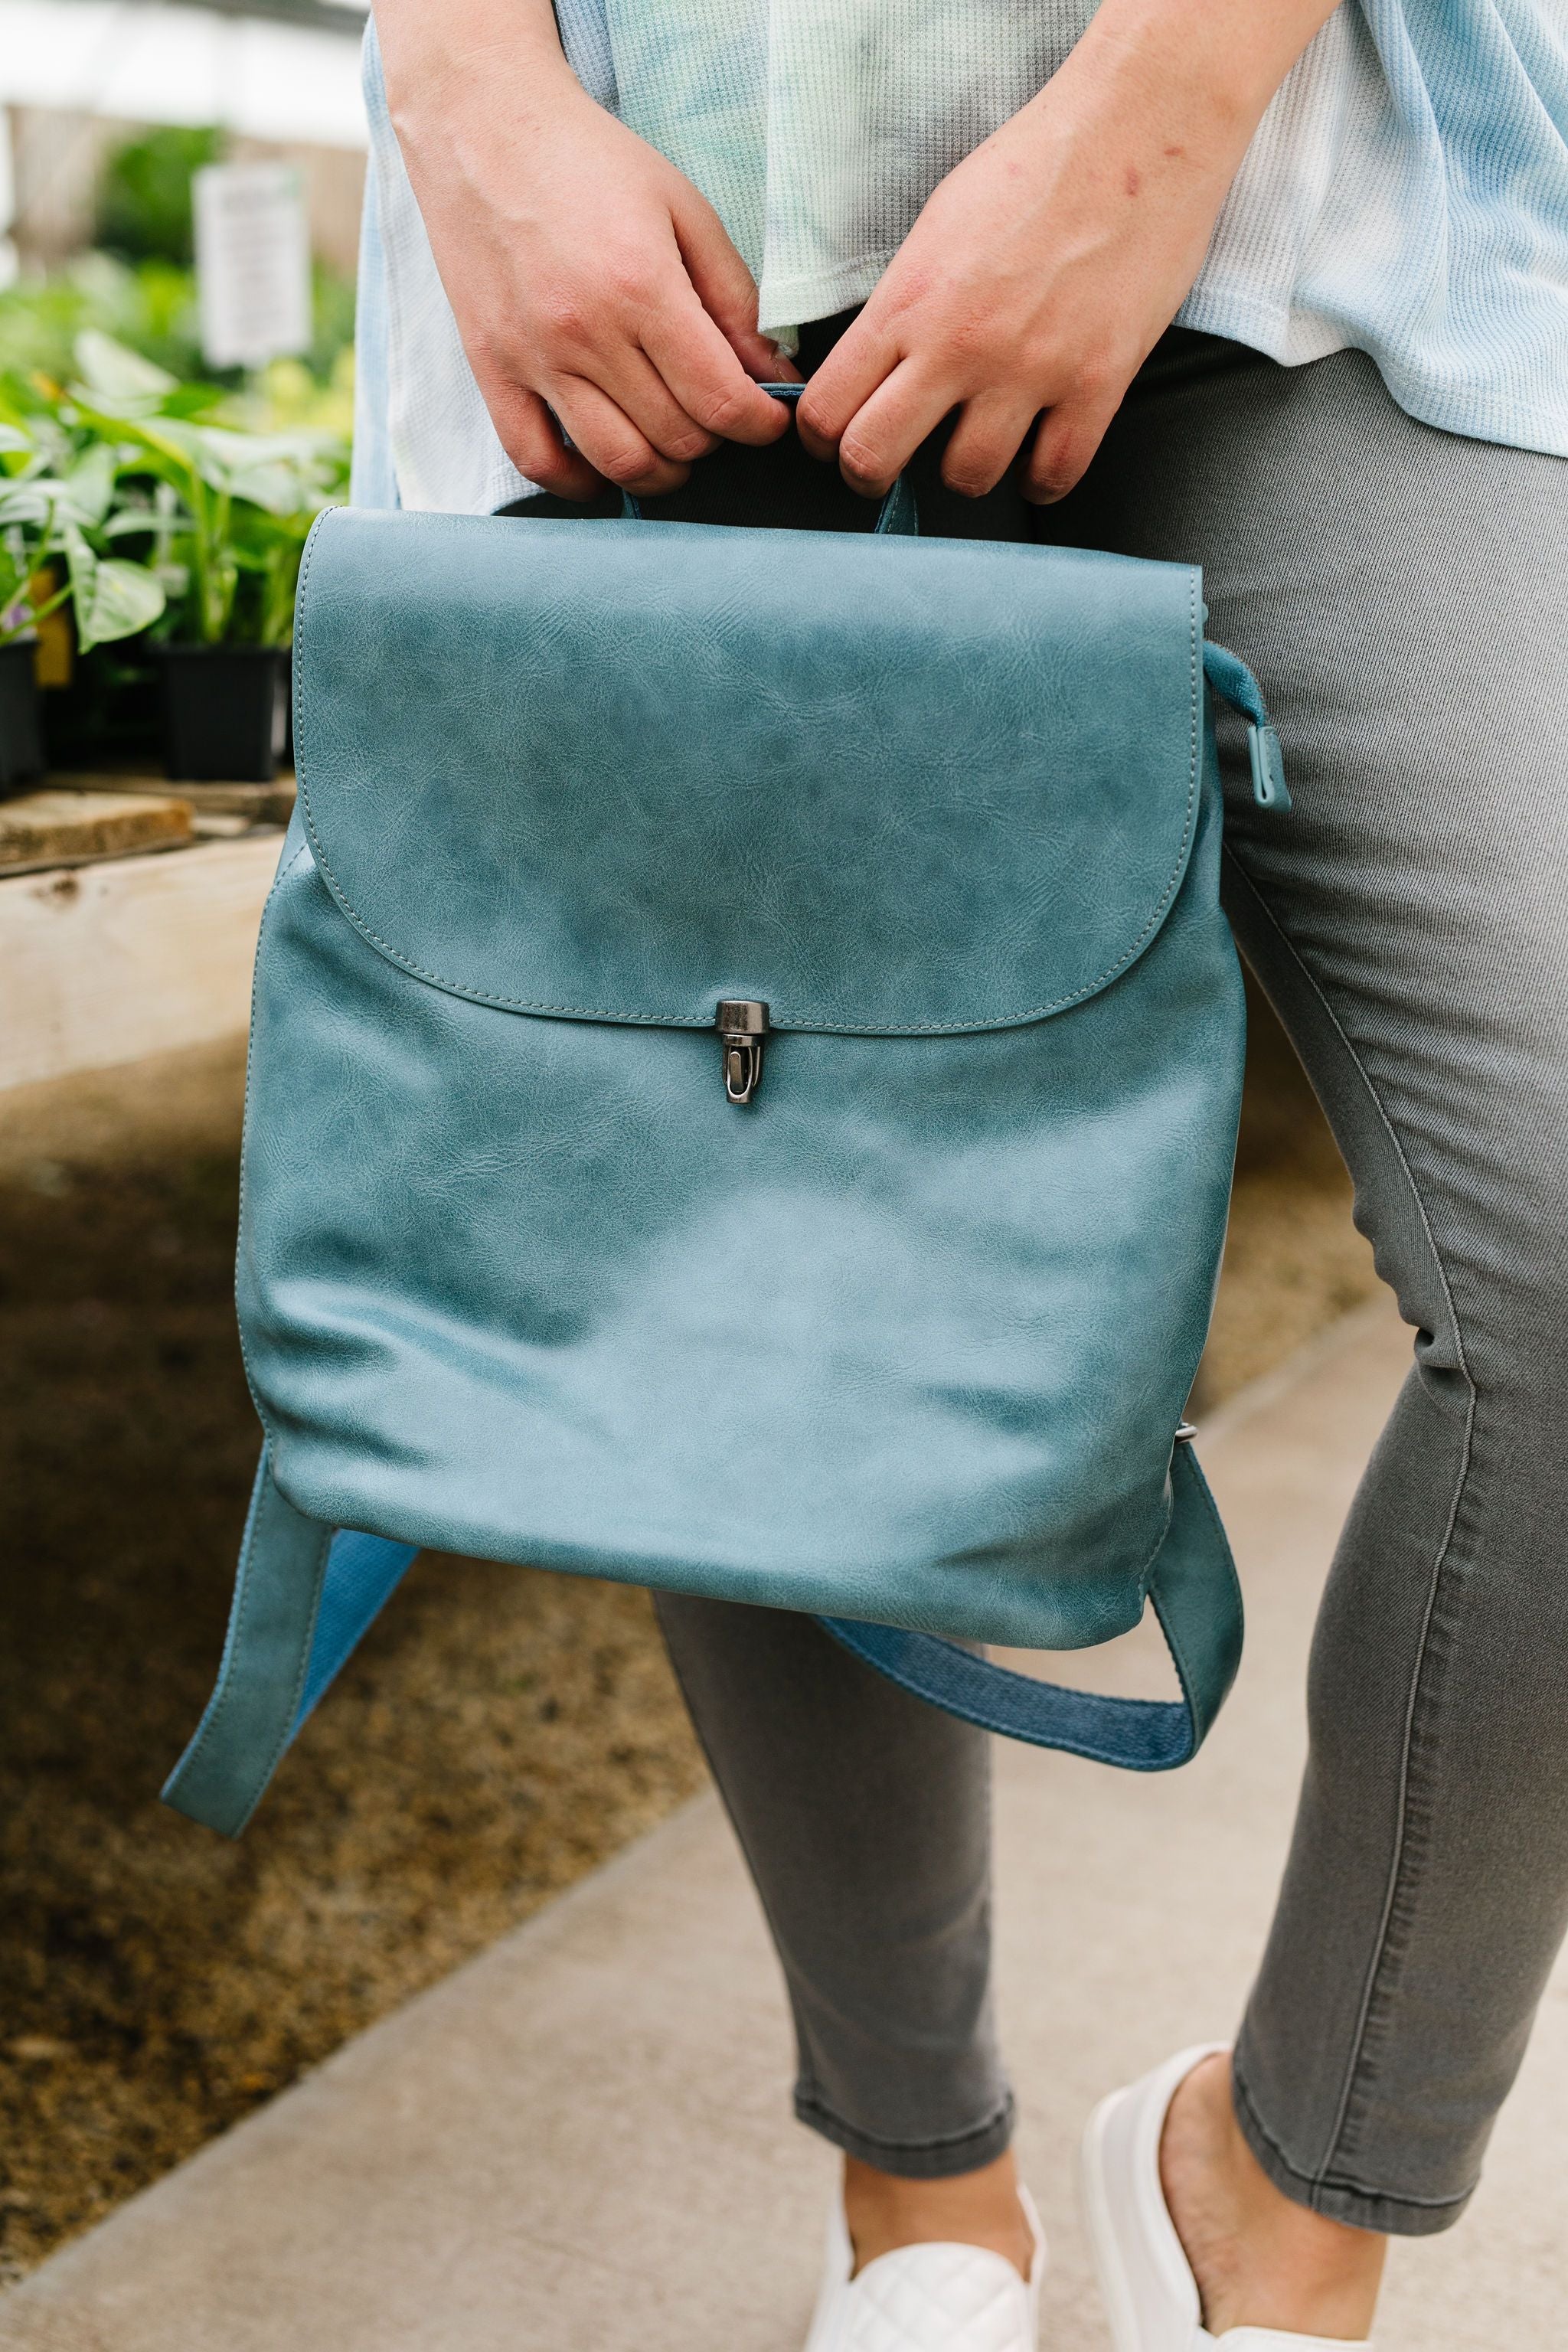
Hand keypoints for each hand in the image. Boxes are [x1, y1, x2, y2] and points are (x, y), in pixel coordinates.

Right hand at [379, 0, 796, 499]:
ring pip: (617, 463)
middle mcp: (585, 333)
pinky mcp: (492, 371)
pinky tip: (606, 466)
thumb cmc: (589, 161)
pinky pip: (538, 462)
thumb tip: (774, 374)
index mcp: (641, 287)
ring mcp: (533, 359)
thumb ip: (733, 299)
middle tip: (717, 412)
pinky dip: (580, 483)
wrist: (481, 127)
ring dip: (661, 472)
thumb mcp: (683, 209)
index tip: (769, 419)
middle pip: (675, 439)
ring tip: (673, 442)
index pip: (720, 401)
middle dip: (714, 439)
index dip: (759, 425)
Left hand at [796, 0, 1338, 502]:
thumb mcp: (938, 226)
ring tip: (979, 444)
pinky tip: (1038, 454)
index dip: (821, 438)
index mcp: (909, 300)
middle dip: (869, 475)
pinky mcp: (1095, 385)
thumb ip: (904, 302)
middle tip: (888, 467)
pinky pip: (1054, 475)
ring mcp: (1029, 371)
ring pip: (966, 480)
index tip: (835, 439)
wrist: (1138, 130)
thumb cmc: (1040, 165)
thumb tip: (878, 363)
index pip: (827, 408)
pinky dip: (1041, 478)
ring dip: (966, 472)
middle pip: (872, 459)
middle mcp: (959, 345)